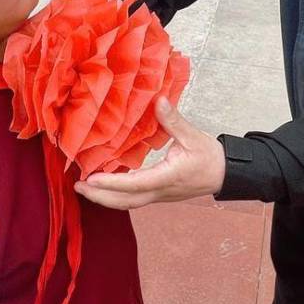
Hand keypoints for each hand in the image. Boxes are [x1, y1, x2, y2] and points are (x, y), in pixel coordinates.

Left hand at [75, 98, 225, 210]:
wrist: (225, 174)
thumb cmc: (210, 157)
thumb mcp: (192, 136)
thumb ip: (173, 120)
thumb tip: (158, 100)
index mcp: (167, 177)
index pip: (135, 184)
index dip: (112, 183)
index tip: (92, 179)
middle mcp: (160, 190)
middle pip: (126, 201)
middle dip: (100, 197)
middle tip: (78, 186)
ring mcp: (159, 195)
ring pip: (128, 203)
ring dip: (106, 198)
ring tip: (86, 188)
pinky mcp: (159, 194)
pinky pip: (134, 198)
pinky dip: (116, 194)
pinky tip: (105, 186)